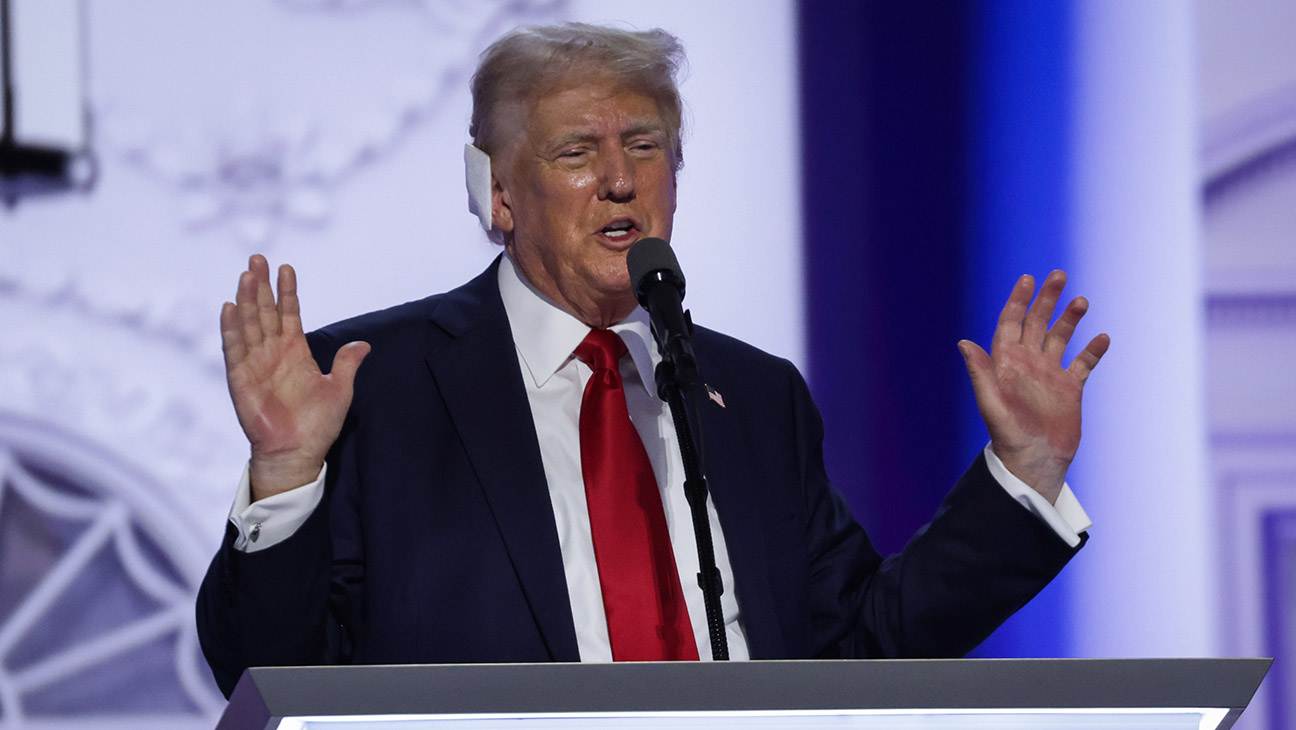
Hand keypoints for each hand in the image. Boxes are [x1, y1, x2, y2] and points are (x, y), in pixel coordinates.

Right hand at [221, 255, 369, 500]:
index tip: (286, 267)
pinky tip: (229, 307)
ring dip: (247, 299)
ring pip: (249, 324)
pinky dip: (231, 328)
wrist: (297, 453)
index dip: (287, 291)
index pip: (289, 313)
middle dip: (261, 285)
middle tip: (257, 258)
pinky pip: (234, 349)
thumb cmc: (316, 425)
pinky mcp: (240, 378)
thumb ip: (346, 364)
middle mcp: (272, 353)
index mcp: (295, 351)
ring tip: (246, 274)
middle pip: (264, 311)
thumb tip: (363, 345)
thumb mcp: (339, 390)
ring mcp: (255, 363)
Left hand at [958, 271, 1108, 503]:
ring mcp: (1050, 375)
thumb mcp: (991, 403)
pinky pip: (1083, 364)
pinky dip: (1092, 351)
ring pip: (1061, 338)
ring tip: (1080, 300)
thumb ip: (980, 372)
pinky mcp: (1069, 390)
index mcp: (1007, 363)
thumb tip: (962, 343)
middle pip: (1037, 324)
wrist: (1033, 462)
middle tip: (1058, 275)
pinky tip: (1102, 338)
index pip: (1011, 323)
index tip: (1028, 279)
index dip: (1018, 301)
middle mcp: (1028, 364)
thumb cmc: (1008, 436)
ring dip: (1070, 319)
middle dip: (1046, 299)